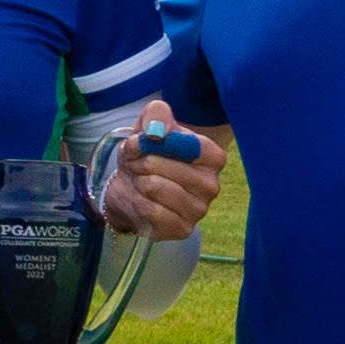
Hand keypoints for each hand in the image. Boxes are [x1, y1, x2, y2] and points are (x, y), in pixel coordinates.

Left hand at [97, 103, 225, 237]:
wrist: (131, 188)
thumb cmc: (148, 154)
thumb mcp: (150, 124)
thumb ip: (156, 114)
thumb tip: (156, 132)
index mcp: (213, 157)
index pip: (187, 145)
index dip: (157, 142)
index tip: (146, 142)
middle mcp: (212, 185)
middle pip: (162, 166)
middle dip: (140, 162)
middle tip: (138, 164)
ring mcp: (199, 210)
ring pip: (154, 187)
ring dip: (137, 181)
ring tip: (140, 180)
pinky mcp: (182, 229)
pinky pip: (151, 211)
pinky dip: (138, 202)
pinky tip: (142, 200)